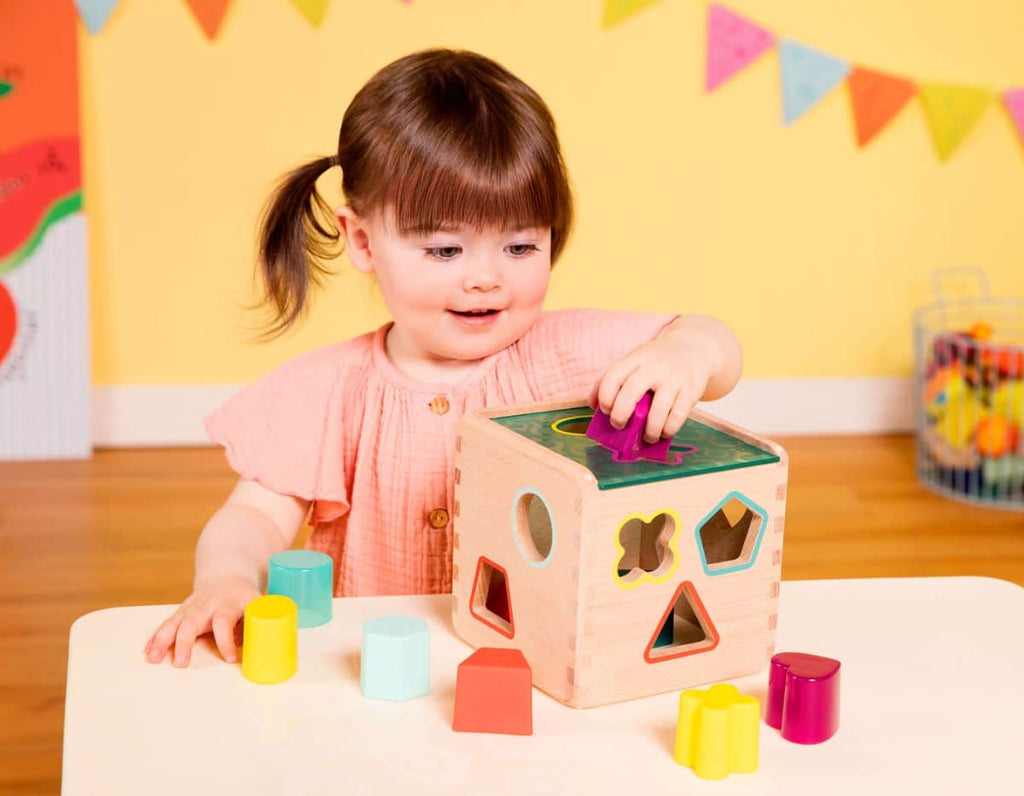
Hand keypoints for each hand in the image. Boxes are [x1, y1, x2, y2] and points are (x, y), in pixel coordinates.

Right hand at [143, 576, 260, 666]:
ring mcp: (191, 608)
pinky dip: (156, 637)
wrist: (228, 577)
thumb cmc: (244, 598)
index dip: (226, 640)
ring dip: (162, 640)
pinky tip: (148, 651)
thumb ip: (256, 625)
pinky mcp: (181, 612)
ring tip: (153, 659)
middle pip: (192, 621)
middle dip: (184, 642)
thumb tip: (258, 650)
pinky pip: (166, 624)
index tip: (230, 658)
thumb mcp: (255, 606)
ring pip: (174, 622)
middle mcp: (207, 605)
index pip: (224, 621)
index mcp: (228, 604)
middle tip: (180, 663)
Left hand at [589, 322, 722, 444]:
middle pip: (632, 391)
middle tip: (618, 425)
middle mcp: (654, 367)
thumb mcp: (635, 361)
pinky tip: (664, 432)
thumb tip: (594, 406)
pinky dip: (669, 429)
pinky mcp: (691, 390)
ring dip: (650, 429)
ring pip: (658, 408)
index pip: (614, 375)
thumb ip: (613, 379)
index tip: (604, 410)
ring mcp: (674, 378)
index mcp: (636, 359)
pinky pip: (678, 415)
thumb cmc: (656, 362)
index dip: (604, 395)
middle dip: (620, 414)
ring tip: (646, 437)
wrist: (693, 347)